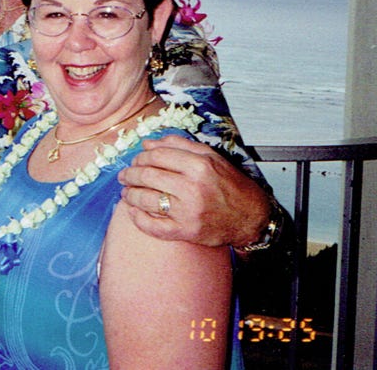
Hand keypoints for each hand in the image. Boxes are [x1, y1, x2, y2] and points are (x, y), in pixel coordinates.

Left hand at [117, 135, 270, 247]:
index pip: (157, 156)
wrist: (251, 218)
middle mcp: (193, 187)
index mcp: (199, 165)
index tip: (136, 160)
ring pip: (146, 200)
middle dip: (130, 175)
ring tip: (127, 192)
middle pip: (147, 176)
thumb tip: (148, 143)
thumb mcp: (211, 157)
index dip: (141, 157)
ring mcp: (188, 211)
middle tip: (125, 176)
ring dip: (130, 195)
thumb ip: (179, 145)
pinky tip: (133, 212)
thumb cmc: (231, 186)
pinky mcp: (186, 232)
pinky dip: (138, 219)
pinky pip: (153, 227)